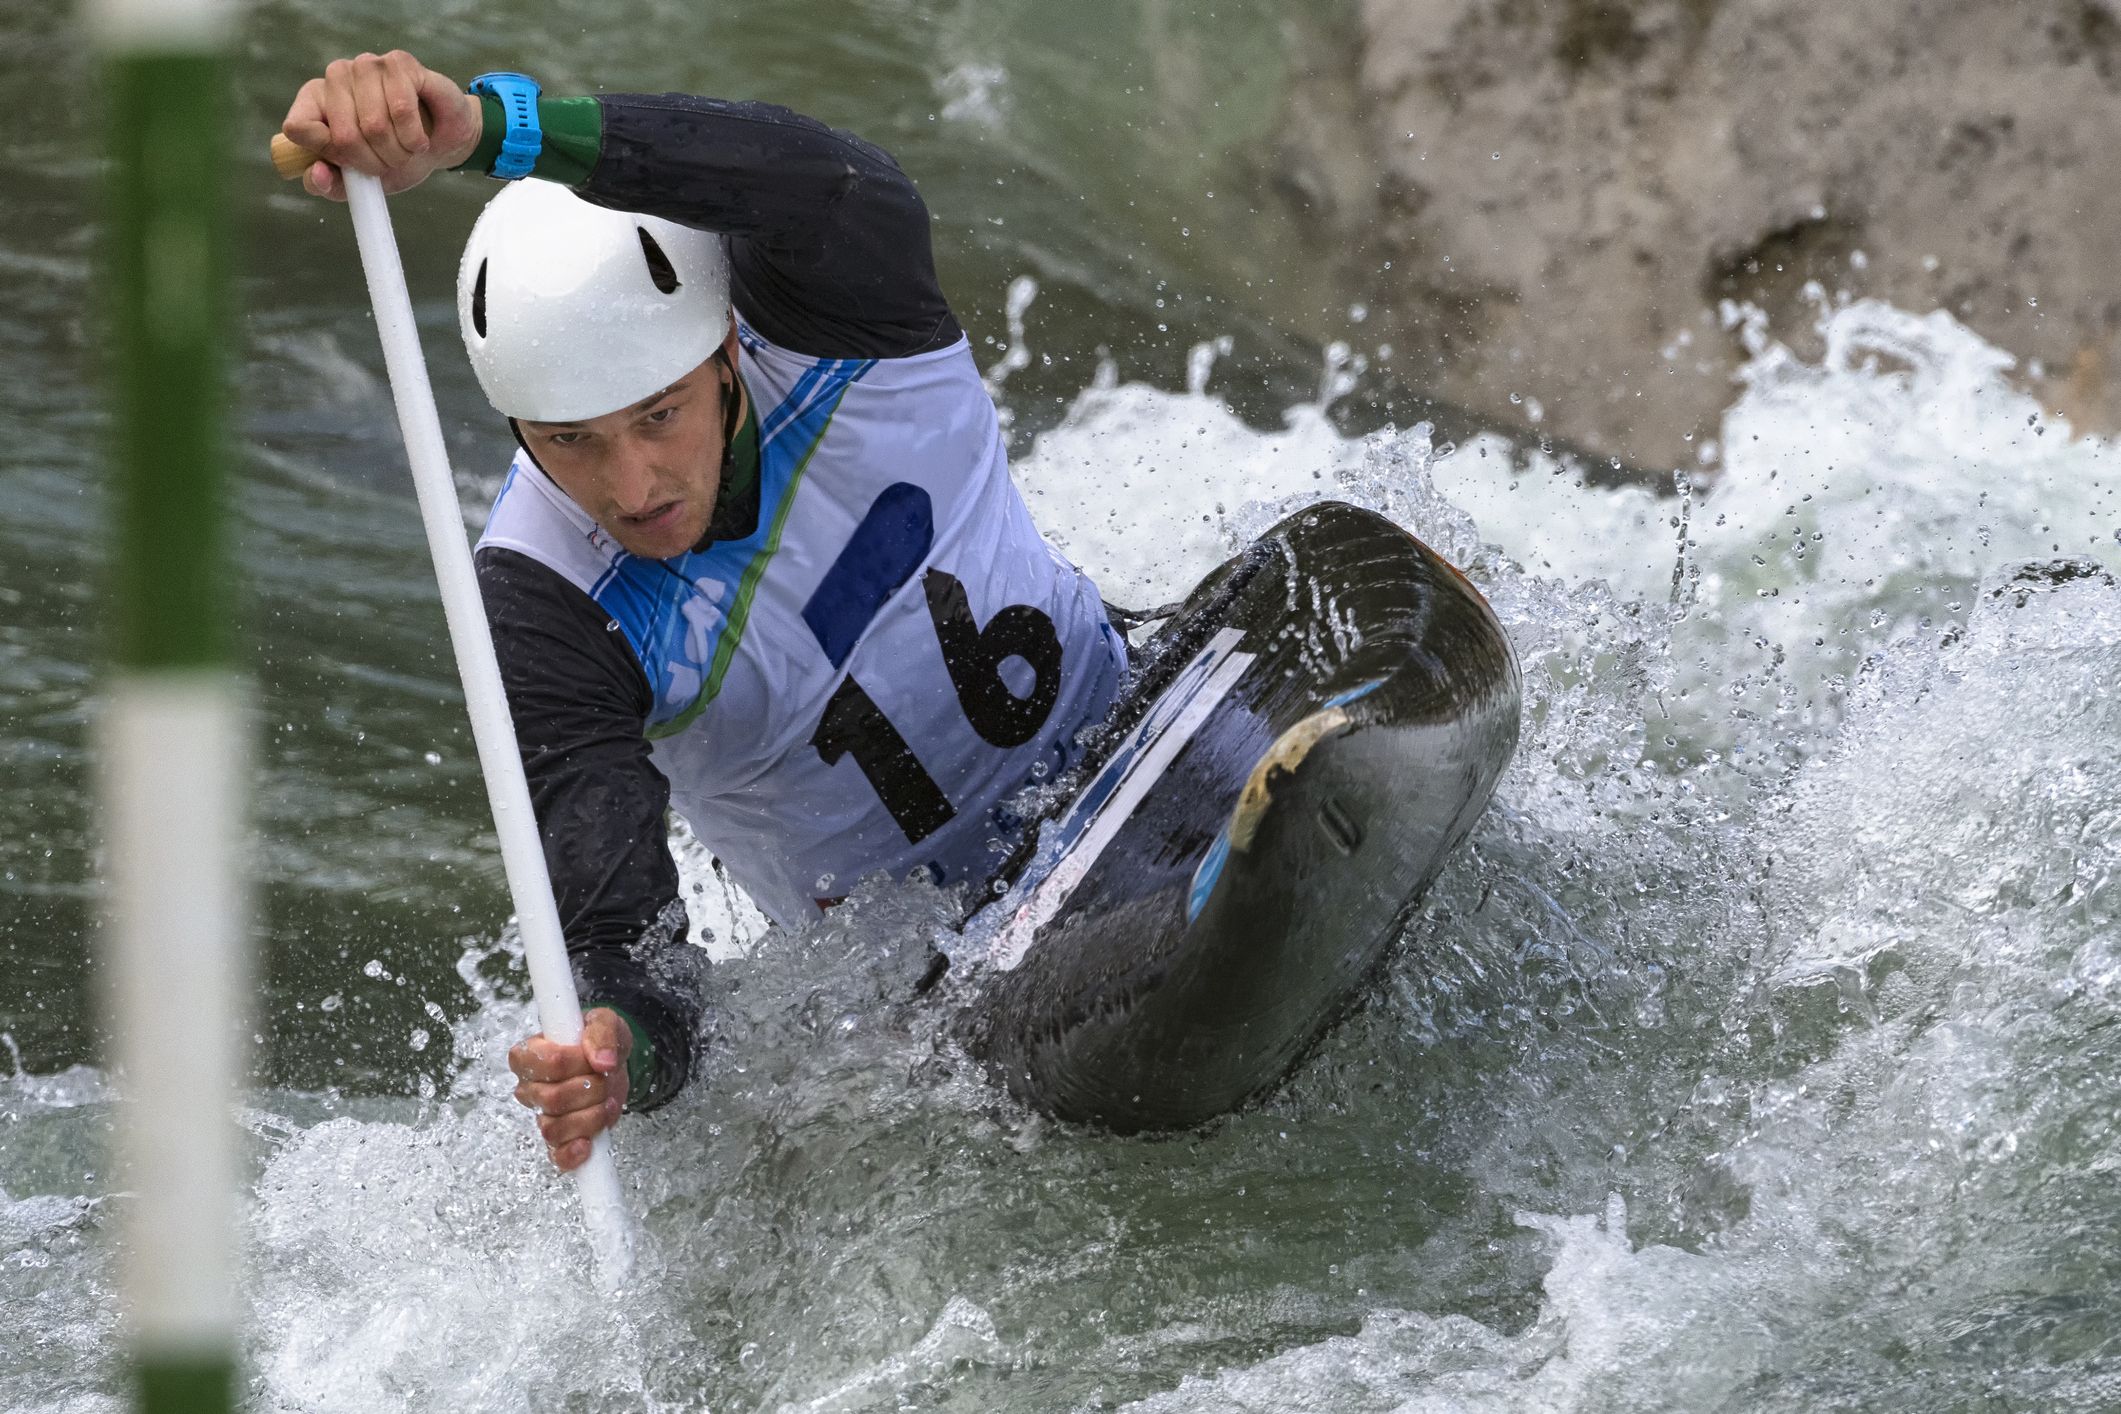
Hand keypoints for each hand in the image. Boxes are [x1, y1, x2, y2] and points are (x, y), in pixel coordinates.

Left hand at [280, 51, 484, 200]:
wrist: (441, 143)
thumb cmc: (395, 158)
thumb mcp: (359, 184)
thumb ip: (329, 185)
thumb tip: (317, 174)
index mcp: (314, 103)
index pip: (297, 128)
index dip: (329, 155)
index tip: (350, 165)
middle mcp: (335, 77)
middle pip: (342, 135)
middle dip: (373, 163)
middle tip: (389, 163)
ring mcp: (366, 66)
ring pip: (374, 125)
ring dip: (398, 151)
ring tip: (406, 148)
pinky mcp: (397, 62)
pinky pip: (402, 110)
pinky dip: (415, 136)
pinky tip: (419, 136)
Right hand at [508, 1007, 632, 1171]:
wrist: (614, 1064)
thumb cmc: (599, 1041)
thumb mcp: (606, 1022)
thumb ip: (602, 1032)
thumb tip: (602, 1060)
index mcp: (529, 1055)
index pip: (543, 1063)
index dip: (575, 1062)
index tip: (592, 1057)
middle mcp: (529, 1088)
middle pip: (552, 1098)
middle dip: (590, 1089)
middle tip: (605, 1078)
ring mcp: (542, 1116)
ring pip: (555, 1128)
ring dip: (591, 1116)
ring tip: (607, 1101)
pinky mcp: (559, 1139)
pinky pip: (556, 1156)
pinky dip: (573, 1153)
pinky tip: (589, 1143)